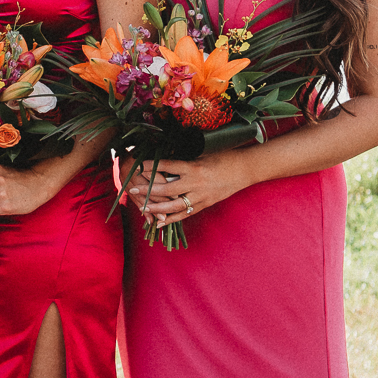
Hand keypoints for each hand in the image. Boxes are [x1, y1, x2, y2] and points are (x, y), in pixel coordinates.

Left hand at [131, 153, 252, 227]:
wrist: (245, 169)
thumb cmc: (223, 157)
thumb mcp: (201, 154)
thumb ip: (183, 160)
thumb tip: (162, 160)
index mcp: (193, 167)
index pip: (167, 166)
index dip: (151, 166)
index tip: (137, 165)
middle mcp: (195, 183)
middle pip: (167, 189)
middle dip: (148, 190)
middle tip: (132, 189)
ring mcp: (201, 196)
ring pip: (174, 205)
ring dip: (156, 207)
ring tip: (142, 208)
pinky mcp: (205, 204)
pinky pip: (185, 213)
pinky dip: (171, 219)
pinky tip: (158, 223)